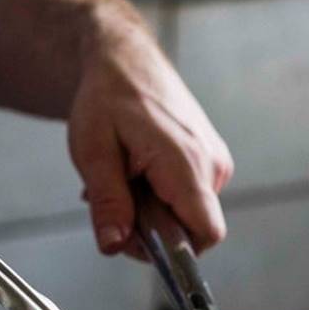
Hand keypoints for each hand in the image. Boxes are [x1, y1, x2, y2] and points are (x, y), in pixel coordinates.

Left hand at [67, 26, 232, 256]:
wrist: (125, 59)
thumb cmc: (108, 97)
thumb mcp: (93, 152)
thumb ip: (108, 203)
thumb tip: (115, 246)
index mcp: (187, 163)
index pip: (206, 234)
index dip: (174, 251)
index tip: (137, 238)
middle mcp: (212, 164)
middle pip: (193, 229)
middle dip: (152, 228)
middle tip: (114, 200)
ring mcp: (215, 161)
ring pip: (189, 214)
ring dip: (152, 211)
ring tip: (124, 178)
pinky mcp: (210, 159)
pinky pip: (190, 196)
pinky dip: (161, 196)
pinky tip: (138, 173)